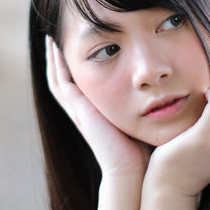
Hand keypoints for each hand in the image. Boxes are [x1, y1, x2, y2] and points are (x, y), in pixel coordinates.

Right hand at [45, 36, 150, 179]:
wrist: (130, 171)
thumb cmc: (140, 150)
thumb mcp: (138, 121)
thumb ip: (143, 106)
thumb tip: (159, 90)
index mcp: (93, 113)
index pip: (76, 85)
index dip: (71, 67)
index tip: (74, 48)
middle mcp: (81, 111)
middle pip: (60, 80)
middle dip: (56, 60)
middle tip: (53, 38)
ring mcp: (77, 111)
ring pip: (56, 80)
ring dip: (52, 60)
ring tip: (50, 40)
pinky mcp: (78, 110)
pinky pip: (62, 84)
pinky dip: (57, 67)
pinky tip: (58, 51)